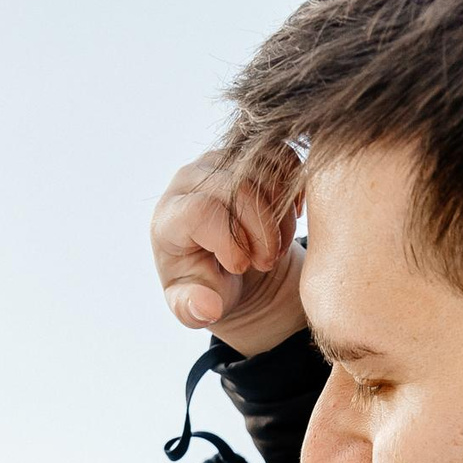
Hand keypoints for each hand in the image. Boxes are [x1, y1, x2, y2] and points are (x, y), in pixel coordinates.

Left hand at [151, 147, 307, 357]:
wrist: (225, 262)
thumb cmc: (206, 284)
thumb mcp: (195, 305)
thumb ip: (193, 309)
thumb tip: (207, 306)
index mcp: (169, 217)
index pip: (201, 212)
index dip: (229, 241)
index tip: (240, 267)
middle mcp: (190, 179)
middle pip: (236, 188)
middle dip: (261, 232)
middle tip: (266, 263)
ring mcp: (221, 161)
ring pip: (262, 172)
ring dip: (279, 217)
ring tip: (275, 247)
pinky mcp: (250, 153)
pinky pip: (282, 158)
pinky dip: (293, 192)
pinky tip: (286, 222)